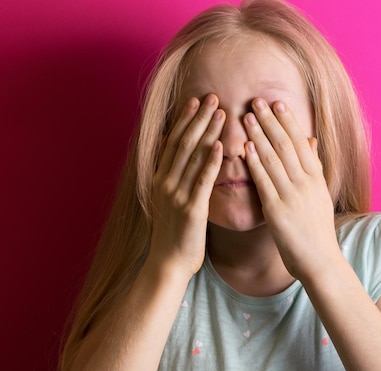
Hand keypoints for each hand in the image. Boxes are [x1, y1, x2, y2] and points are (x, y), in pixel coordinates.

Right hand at [147, 94, 224, 279]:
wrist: (168, 263)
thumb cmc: (173, 233)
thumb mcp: (166, 201)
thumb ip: (171, 176)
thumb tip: (173, 153)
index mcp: (159, 179)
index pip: (173, 141)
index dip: (185, 120)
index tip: (196, 100)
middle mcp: (165, 183)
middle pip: (183, 143)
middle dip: (198, 118)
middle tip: (212, 97)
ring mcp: (176, 195)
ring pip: (192, 157)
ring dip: (207, 132)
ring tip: (220, 112)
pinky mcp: (191, 209)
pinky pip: (202, 181)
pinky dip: (211, 161)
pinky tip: (221, 146)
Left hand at [243, 98, 342, 280]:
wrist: (320, 261)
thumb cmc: (317, 230)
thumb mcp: (320, 195)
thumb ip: (313, 167)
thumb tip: (311, 140)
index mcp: (316, 178)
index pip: (300, 142)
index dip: (288, 121)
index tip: (277, 103)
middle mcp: (305, 183)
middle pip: (286, 145)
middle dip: (270, 121)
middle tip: (256, 101)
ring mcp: (292, 195)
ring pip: (274, 159)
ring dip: (258, 135)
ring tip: (246, 116)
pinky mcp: (277, 211)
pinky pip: (264, 181)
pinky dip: (254, 163)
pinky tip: (245, 148)